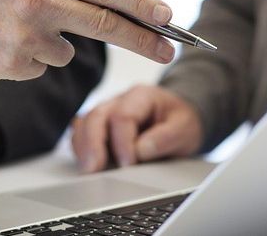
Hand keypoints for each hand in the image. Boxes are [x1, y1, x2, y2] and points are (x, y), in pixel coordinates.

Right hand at [0, 0, 175, 80]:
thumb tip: (109, 6)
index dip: (142, 6)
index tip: (169, 18)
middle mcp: (40, 2)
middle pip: (106, 26)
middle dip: (144, 40)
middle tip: (169, 50)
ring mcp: (25, 36)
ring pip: (65, 52)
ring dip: (52, 44)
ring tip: (13, 26)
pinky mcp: (11, 65)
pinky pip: (39, 68)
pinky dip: (27, 59)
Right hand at [70, 85, 202, 172]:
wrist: (179, 118)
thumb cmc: (180, 121)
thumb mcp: (185, 128)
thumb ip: (165, 138)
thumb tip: (140, 150)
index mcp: (141, 96)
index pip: (123, 116)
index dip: (122, 142)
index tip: (128, 164)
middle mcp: (119, 101)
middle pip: (96, 116)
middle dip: (93, 144)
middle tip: (93, 169)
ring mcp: (107, 112)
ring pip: (84, 123)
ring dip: (83, 147)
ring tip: (87, 170)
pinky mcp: (100, 126)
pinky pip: (82, 133)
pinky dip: (81, 148)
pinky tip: (87, 164)